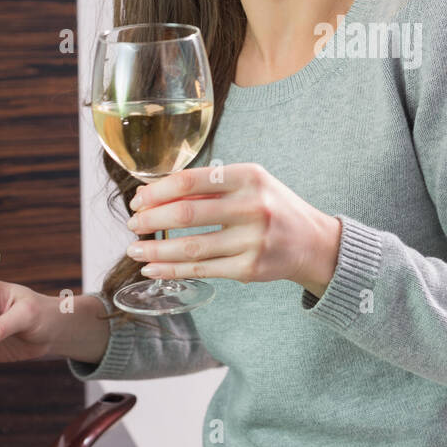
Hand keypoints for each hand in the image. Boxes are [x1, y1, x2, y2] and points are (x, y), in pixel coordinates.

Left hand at [126, 164, 342, 298]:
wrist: (313, 242)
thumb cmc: (272, 207)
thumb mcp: (249, 185)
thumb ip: (208, 188)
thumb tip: (154, 192)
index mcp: (249, 177)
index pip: (191, 181)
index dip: (157, 192)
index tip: (137, 199)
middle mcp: (253, 207)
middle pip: (187, 214)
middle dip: (150, 220)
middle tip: (133, 224)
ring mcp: (253, 240)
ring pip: (191, 247)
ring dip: (155, 250)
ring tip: (135, 249)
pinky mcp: (250, 269)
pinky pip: (202, 270)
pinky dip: (172, 270)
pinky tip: (153, 268)